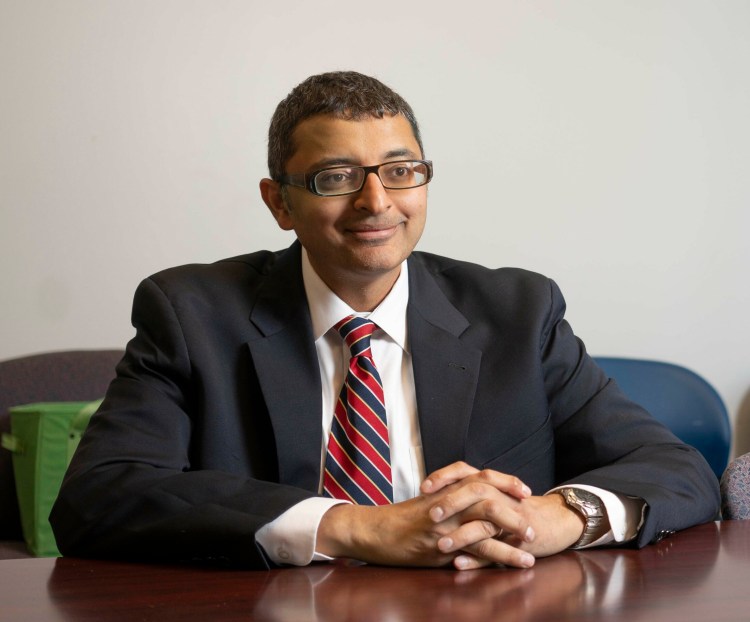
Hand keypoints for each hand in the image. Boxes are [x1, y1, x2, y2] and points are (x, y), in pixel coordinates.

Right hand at [316, 461, 534, 568]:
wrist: (374, 530)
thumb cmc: (400, 519)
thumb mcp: (427, 503)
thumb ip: (450, 501)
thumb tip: (473, 507)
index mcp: (447, 489)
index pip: (482, 477)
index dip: (506, 482)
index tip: (525, 491)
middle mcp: (448, 501)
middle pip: (489, 496)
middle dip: (515, 510)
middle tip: (533, 525)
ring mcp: (445, 521)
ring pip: (486, 522)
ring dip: (512, 536)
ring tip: (531, 551)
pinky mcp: (441, 543)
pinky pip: (475, 547)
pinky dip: (498, 555)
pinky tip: (513, 564)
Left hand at [424, 464, 585, 568]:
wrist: (554, 521)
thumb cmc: (516, 507)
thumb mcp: (492, 493)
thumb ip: (467, 492)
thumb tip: (433, 494)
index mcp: (488, 485)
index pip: (463, 471)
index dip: (443, 477)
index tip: (423, 488)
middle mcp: (498, 497)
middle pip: (474, 492)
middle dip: (451, 503)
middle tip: (430, 514)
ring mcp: (507, 520)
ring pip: (483, 524)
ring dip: (461, 535)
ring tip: (440, 545)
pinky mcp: (515, 543)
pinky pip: (495, 551)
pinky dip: (476, 559)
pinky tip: (459, 564)